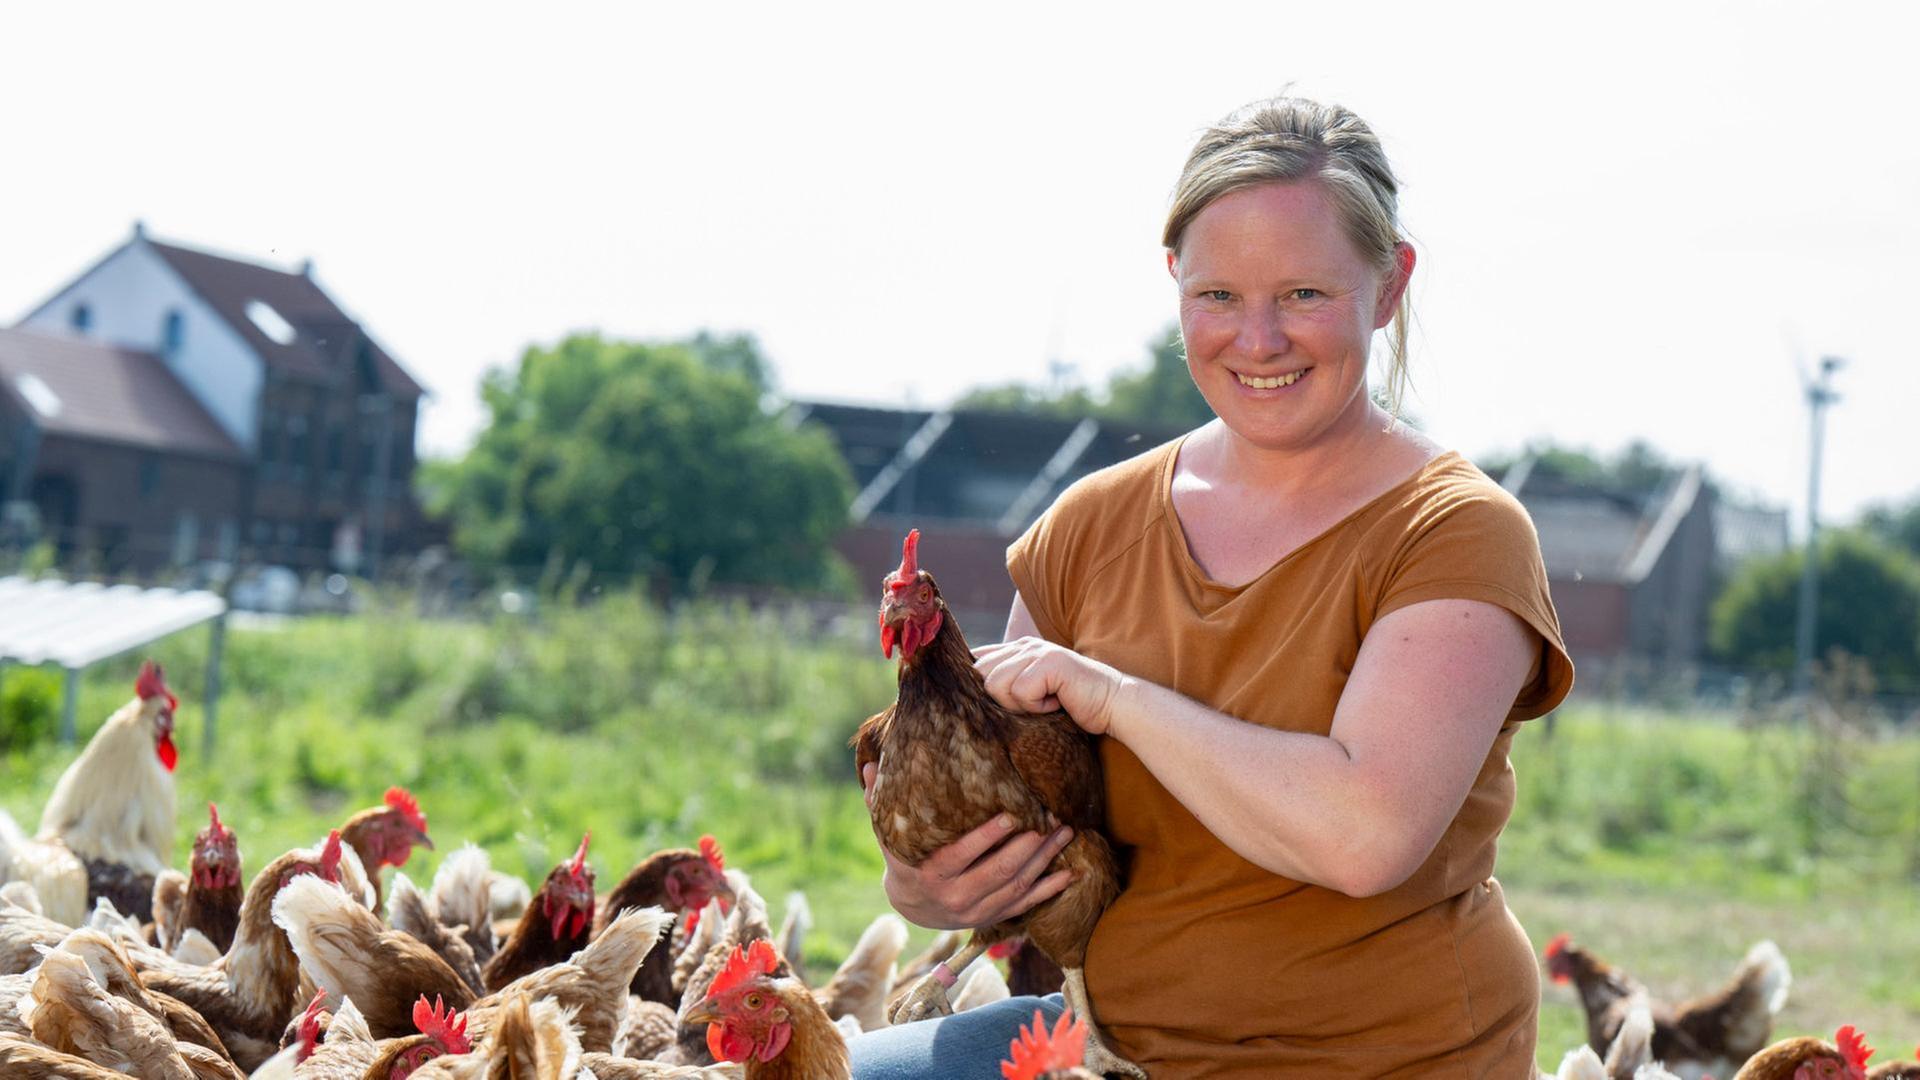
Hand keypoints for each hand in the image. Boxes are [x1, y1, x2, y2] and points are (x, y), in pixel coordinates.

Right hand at [861, 762, 1073, 929]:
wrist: (915, 907)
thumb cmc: (905, 859)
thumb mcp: (890, 835)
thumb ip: (879, 803)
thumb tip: (869, 765)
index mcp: (932, 874)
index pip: (961, 855)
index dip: (986, 838)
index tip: (1010, 816)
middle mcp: (956, 896)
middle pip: (998, 870)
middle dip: (1029, 845)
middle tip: (1053, 817)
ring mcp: (978, 910)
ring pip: (1017, 885)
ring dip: (1045, 859)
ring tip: (1066, 832)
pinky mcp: (995, 917)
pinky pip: (1026, 905)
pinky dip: (1050, 889)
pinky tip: (1071, 871)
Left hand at [972, 636, 1125, 734]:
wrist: (1112, 704)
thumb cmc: (1072, 704)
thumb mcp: (1032, 694)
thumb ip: (1005, 685)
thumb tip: (968, 691)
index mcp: (1017, 649)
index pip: (977, 660)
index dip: (976, 684)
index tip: (993, 702)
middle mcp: (1024, 646)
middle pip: (981, 676)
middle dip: (1001, 700)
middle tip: (1030, 706)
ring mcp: (1037, 652)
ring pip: (996, 685)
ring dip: (1020, 705)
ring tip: (1044, 703)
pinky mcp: (1049, 663)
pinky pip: (1021, 692)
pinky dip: (1037, 707)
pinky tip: (1057, 703)